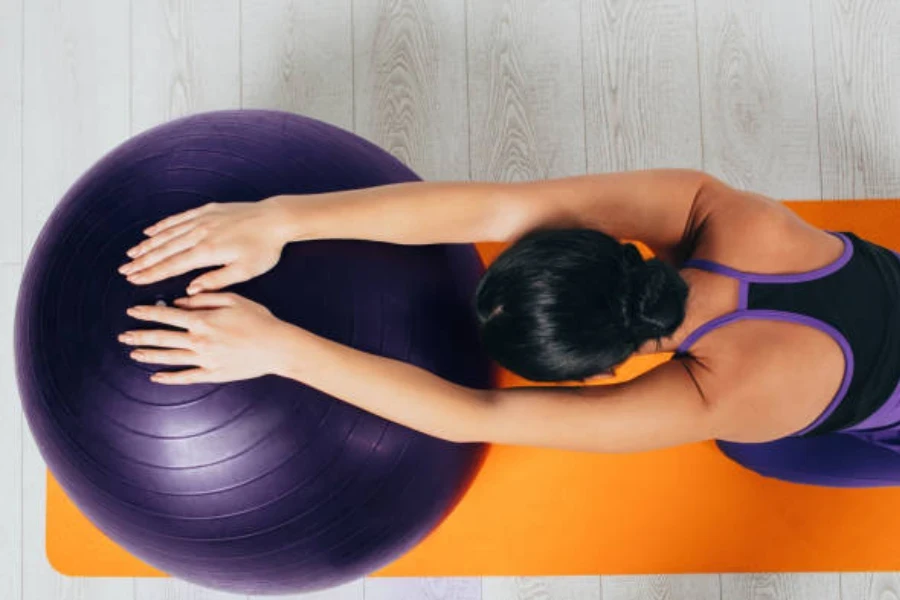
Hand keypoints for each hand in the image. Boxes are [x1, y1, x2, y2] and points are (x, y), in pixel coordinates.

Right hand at [118, 200, 287, 293]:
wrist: (275, 219)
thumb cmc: (263, 249)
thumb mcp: (244, 271)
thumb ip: (216, 281)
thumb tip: (190, 290)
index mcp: (207, 251)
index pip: (172, 265)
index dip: (151, 274)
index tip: (134, 280)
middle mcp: (199, 233)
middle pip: (164, 250)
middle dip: (142, 261)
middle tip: (124, 270)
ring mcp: (202, 220)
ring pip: (167, 234)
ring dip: (147, 245)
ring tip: (131, 254)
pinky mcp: (207, 210)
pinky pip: (178, 218)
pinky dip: (162, 226)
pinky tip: (150, 231)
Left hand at [118, 292, 291, 383]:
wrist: (277, 346)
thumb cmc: (259, 319)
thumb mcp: (233, 299)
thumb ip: (204, 298)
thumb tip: (180, 301)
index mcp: (202, 320)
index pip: (167, 315)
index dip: (148, 312)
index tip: (132, 311)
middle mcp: (199, 341)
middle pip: (162, 338)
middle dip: (140, 336)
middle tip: (123, 336)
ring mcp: (204, 359)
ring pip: (170, 357)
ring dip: (149, 355)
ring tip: (133, 354)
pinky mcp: (213, 374)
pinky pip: (186, 377)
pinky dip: (169, 378)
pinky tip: (156, 377)